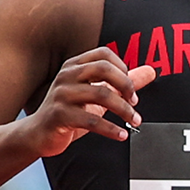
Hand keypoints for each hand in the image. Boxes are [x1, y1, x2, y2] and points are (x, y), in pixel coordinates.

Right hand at [20, 48, 158, 156]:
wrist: (38, 134)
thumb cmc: (70, 112)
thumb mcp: (97, 95)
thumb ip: (122, 83)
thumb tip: (151, 71)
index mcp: (74, 66)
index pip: (104, 54)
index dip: (122, 68)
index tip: (130, 87)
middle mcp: (66, 76)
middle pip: (103, 68)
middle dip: (125, 85)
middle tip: (135, 102)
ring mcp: (61, 94)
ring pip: (101, 95)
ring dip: (124, 110)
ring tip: (135, 121)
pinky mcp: (59, 115)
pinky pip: (91, 120)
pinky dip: (111, 129)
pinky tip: (121, 135)